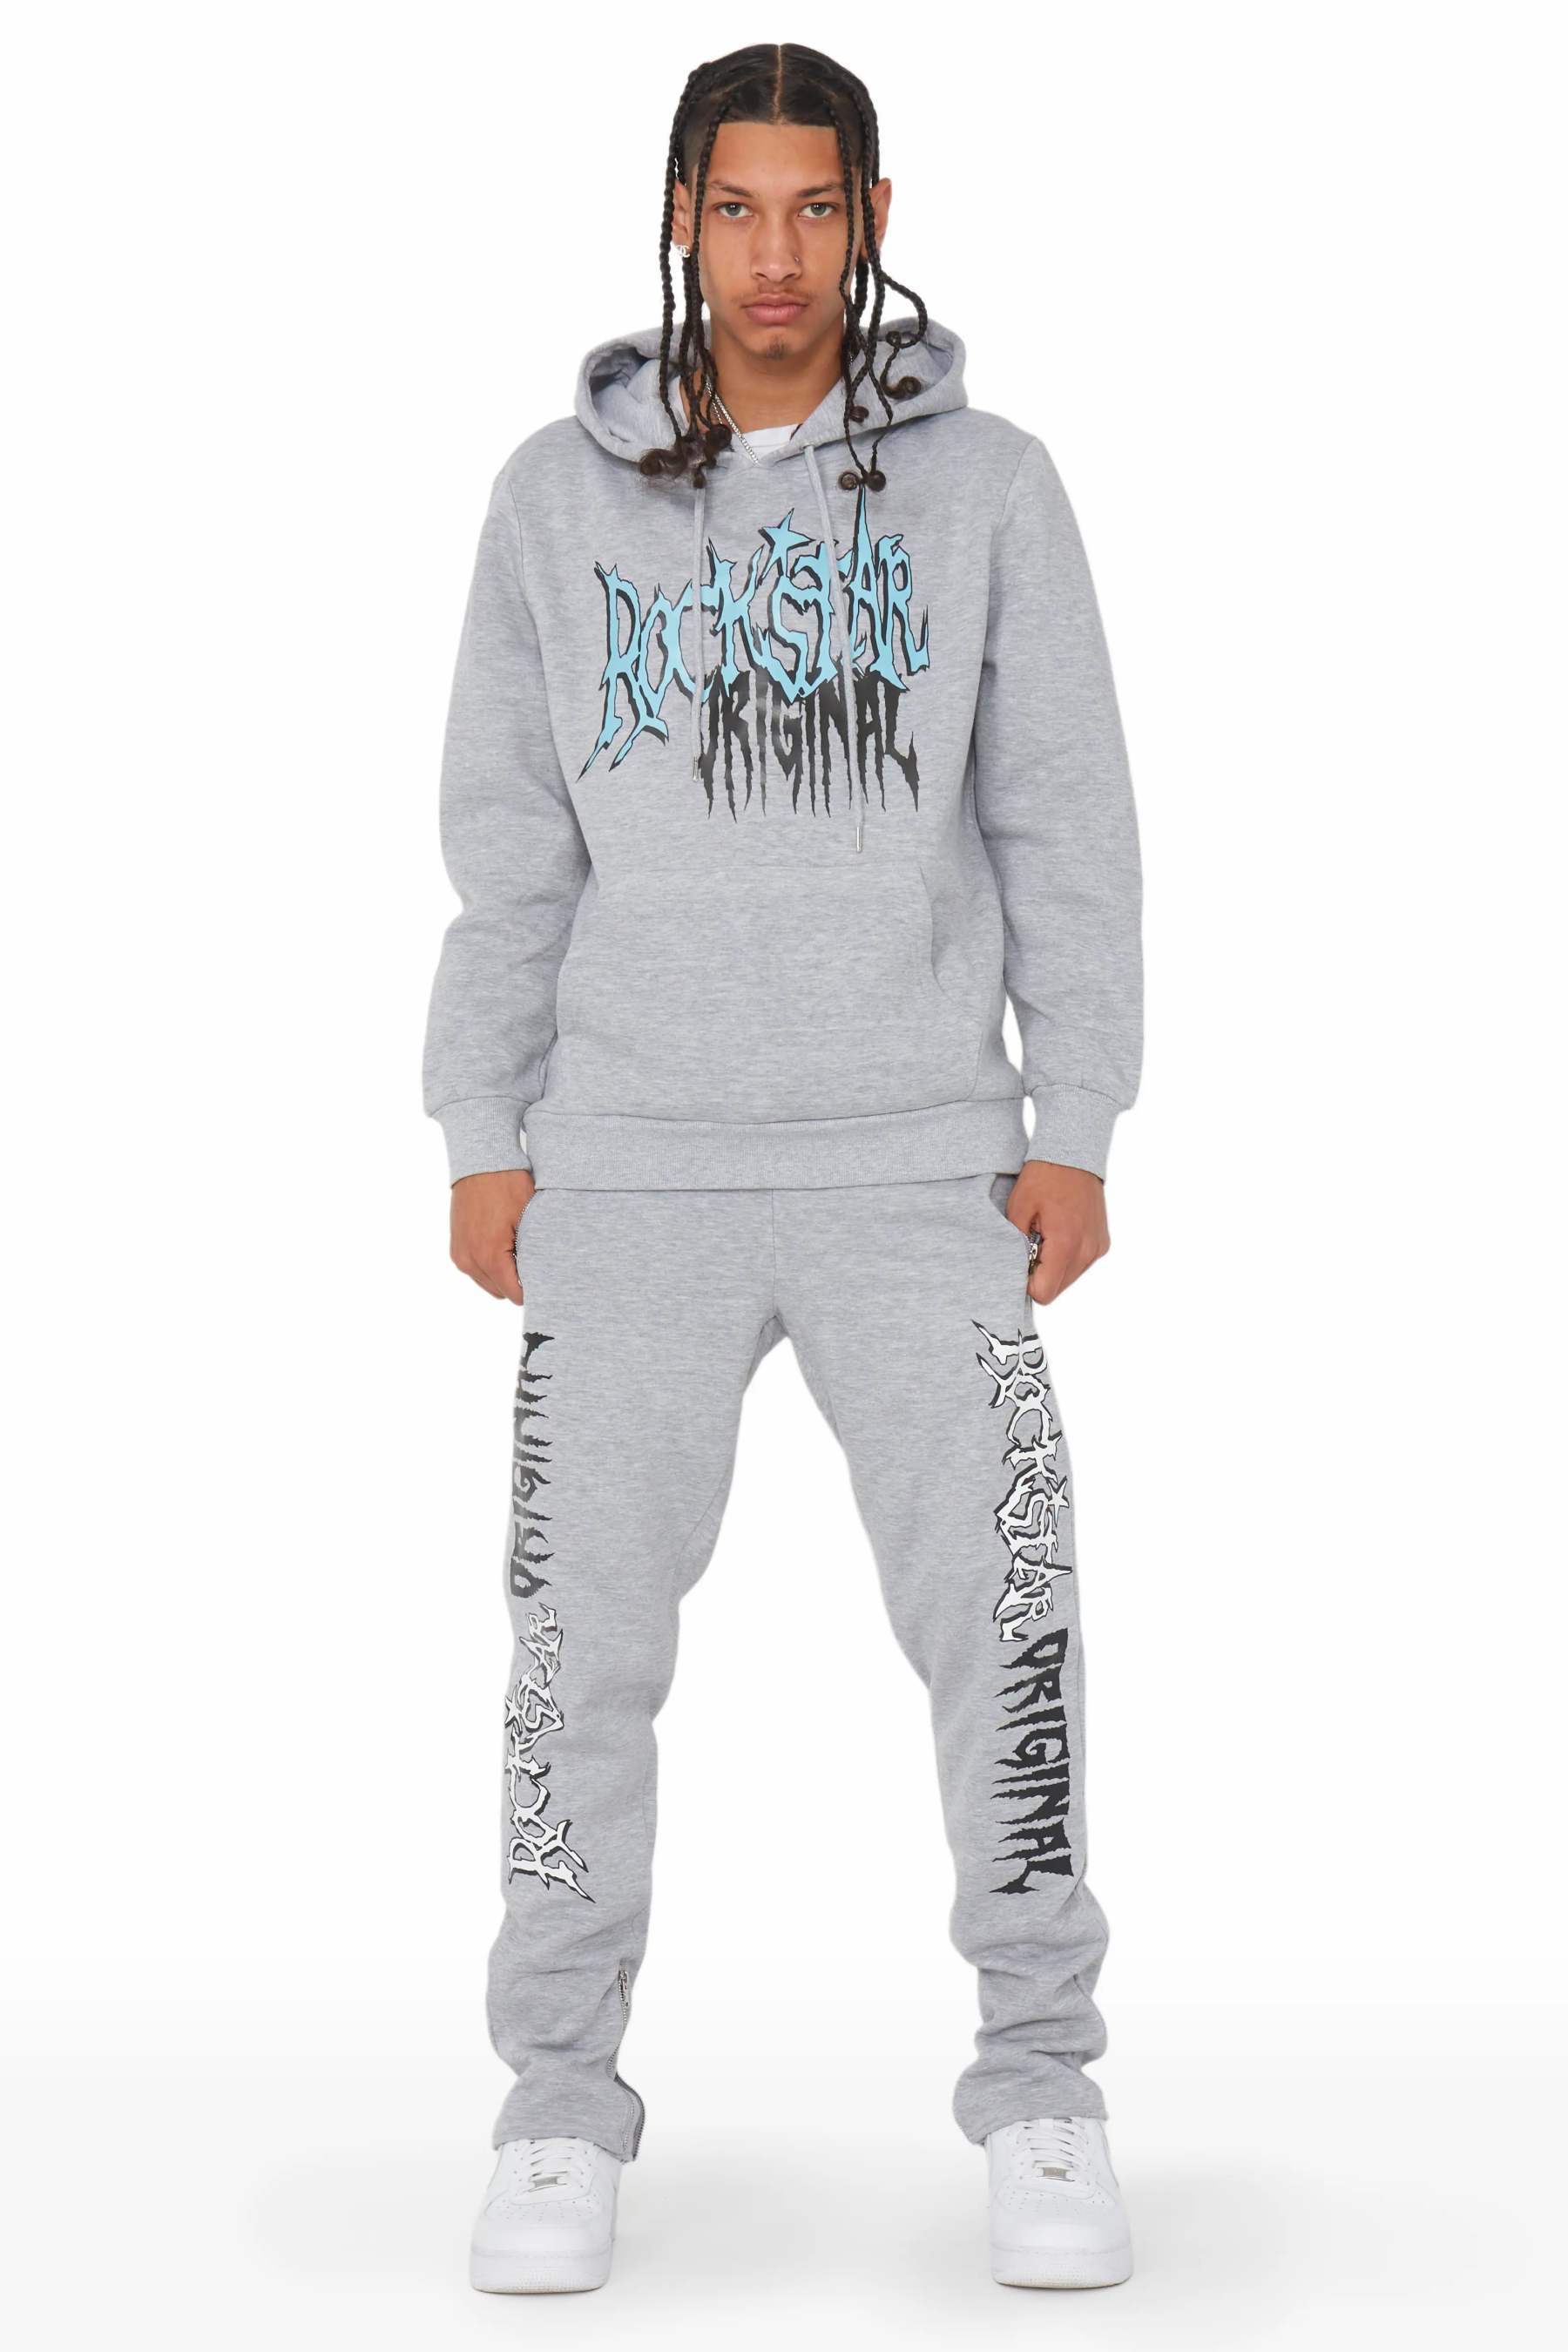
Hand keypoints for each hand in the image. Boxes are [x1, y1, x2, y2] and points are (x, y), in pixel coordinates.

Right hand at [450, 1168, 534, 1302]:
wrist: (481, 1164)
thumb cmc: (508, 1186)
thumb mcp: (529, 1220)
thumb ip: (533, 1254)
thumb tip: (541, 1277)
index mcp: (489, 1256)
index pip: (515, 1294)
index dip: (531, 1287)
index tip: (543, 1275)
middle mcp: (470, 1261)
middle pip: (501, 1292)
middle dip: (516, 1281)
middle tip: (530, 1258)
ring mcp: (460, 1255)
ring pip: (487, 1283)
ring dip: (501, 1274)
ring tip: (515, 1250)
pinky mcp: (455, 1248)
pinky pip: (475, 1270)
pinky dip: (488, 1265)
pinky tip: (501, 1245)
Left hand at [1005, 1162, 1109, 1305]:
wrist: (1073, 1154)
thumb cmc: (1044, 1178)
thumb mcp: (1018, 1209)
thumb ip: (1016, 1246)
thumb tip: (1016, 1271)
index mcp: (1066, 1244)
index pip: (1045, 1293)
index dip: (1027, 1283)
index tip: (1020, 1262)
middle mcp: (1087, 1250)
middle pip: (1057, 1288)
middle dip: (1041, 1275)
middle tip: (1031, 1245)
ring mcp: (1098, 1247)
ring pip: (1069, 1278)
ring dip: (1054, 1266)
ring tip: (1046, 1236)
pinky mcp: (1102, 1242)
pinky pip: (1080, 1263)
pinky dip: (1067, 1256)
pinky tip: (1060, 1232)